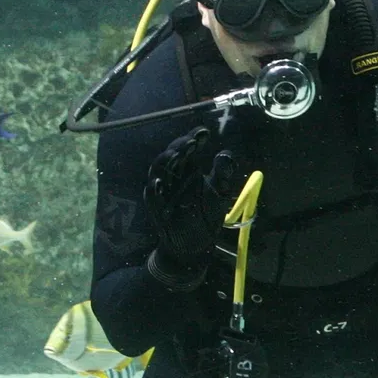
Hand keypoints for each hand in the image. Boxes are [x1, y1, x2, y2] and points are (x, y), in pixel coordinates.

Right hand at [144, 127, 240, 285]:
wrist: (194, 244)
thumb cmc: (205, 216)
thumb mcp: (219, 193)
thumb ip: (222, 173)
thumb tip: (225, 153)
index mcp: (187, 170)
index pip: (187, 149)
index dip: (193, 138)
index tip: (204, 133)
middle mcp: (173, 177)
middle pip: (171, 155)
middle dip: (180, 146)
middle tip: (193, 142)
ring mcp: (163, 192)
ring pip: (158, 171)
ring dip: (166, 162)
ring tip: (179, 154)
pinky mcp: (157, 208)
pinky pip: (152, 197)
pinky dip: (155, 189)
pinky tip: (161, 182)